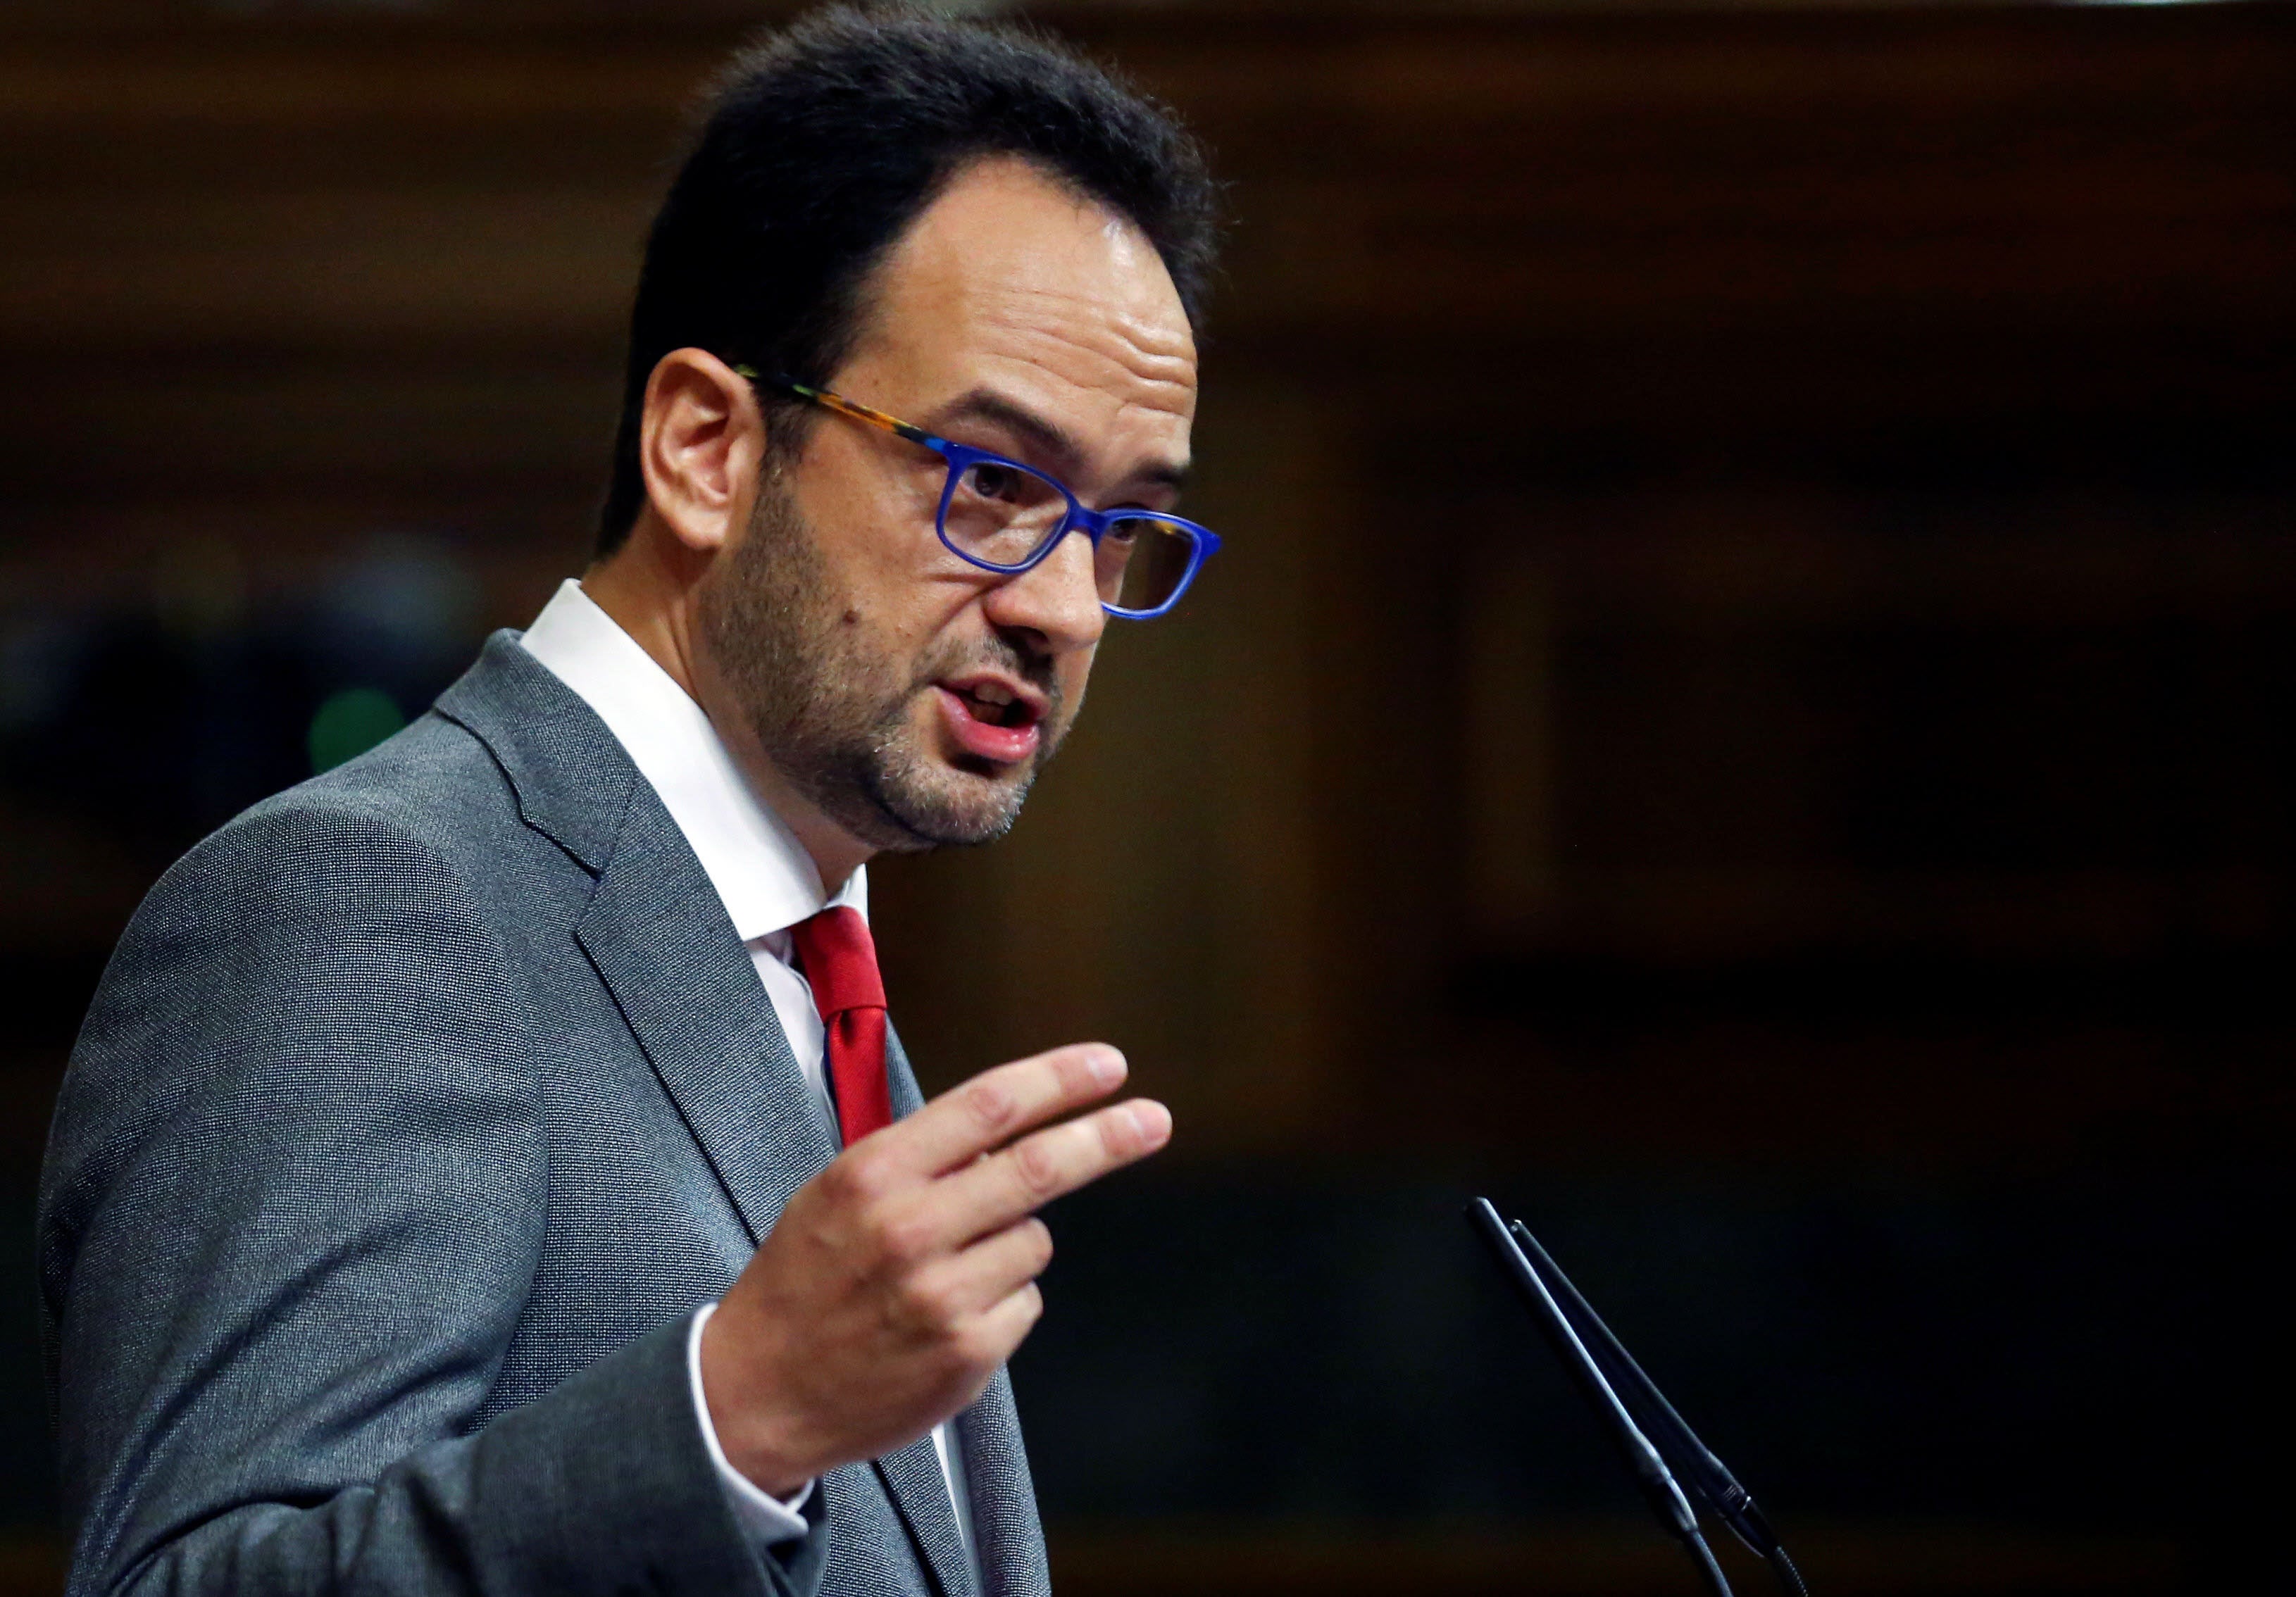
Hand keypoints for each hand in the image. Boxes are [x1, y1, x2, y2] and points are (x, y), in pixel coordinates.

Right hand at [699, 1042, 1169, 1494]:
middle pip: (1040, 1165)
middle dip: (1109, 1136)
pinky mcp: (967, 1355)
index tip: (1108, 1065)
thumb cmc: (803, 1282)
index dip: (1059, 1079)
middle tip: (1154, 1119)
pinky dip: (1002, 1301)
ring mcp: (942, 1296)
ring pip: (1034, 1239)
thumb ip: (921, 1157)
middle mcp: (911, 1230)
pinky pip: (1025, 1301)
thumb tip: (1009, 1129)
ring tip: (945, 1272)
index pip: (989, 1105)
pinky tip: (945, 1318)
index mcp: (874, 1174)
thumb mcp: (838, 1193)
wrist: (756, 1394)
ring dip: (1013, 1243)